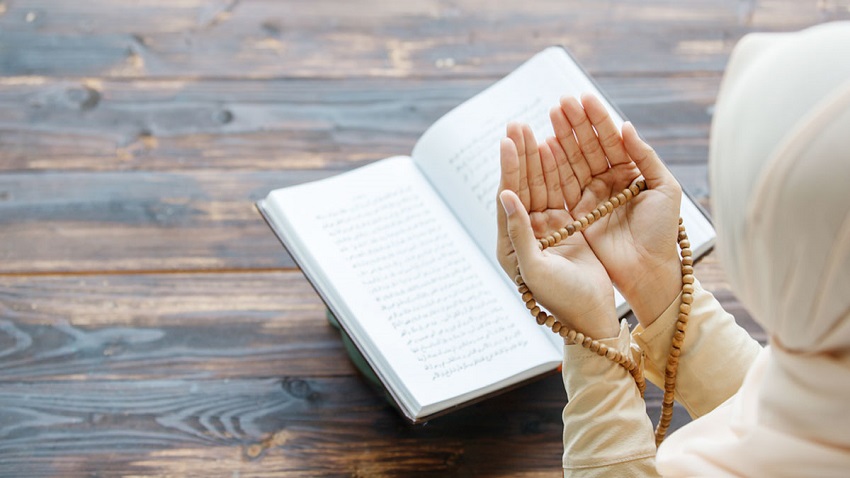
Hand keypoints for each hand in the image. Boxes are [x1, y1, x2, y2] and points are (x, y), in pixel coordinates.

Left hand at [497, 123, 617, 338]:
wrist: (591, 317)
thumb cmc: (562, 299)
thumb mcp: (536, 268)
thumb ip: (520, 233)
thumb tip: (505, 197)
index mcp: (510, 244)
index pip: (508, 198)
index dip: (509, 169)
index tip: (508, 142)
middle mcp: (525, 233)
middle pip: (521, 187)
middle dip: (520, 156)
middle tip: (516, 125)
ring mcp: (546, 229)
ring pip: (540, 186)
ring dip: (536, 158)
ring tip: (531, 129)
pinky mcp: (566, 228)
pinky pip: (560, 193)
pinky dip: (557, 171)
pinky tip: (555, 149)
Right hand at [547, 94, 681, 326]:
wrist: (648, 269)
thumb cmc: (663, 231)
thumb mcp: (665, 188)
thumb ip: (645, 156)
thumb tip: (626, 125)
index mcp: (631, 171)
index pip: (612, 139)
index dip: (598, 118)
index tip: (583, 97)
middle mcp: (609, 180)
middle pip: (589, 146)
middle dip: (575, 123)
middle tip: (561, 101)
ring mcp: (591, 196)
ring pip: (573, 160)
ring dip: (561, 138)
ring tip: (550, 115)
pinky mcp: (576, 213)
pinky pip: (563, 185)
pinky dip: (553, 165)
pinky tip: (544, 145)